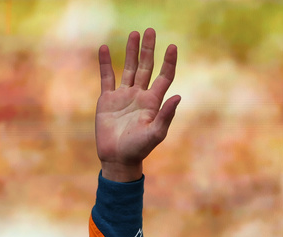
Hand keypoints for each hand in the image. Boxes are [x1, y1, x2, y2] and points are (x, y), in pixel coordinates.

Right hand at [96, 29, 179, 182]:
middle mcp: (140, 96)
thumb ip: (166, 115)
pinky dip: (105, 63)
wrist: (118, 159)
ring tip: (133, 33)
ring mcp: (124, 96)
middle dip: (148, 49)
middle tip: (150, 31)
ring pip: (129, 69)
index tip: (172, 46)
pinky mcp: (108, 100)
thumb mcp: (155, 133)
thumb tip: (178, 96)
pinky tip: (104, 48)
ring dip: (131, 52)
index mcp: (153, 102)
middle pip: (146, 67)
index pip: (164, 77)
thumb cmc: (139, 149)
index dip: (168, 62)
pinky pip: (107, 77)